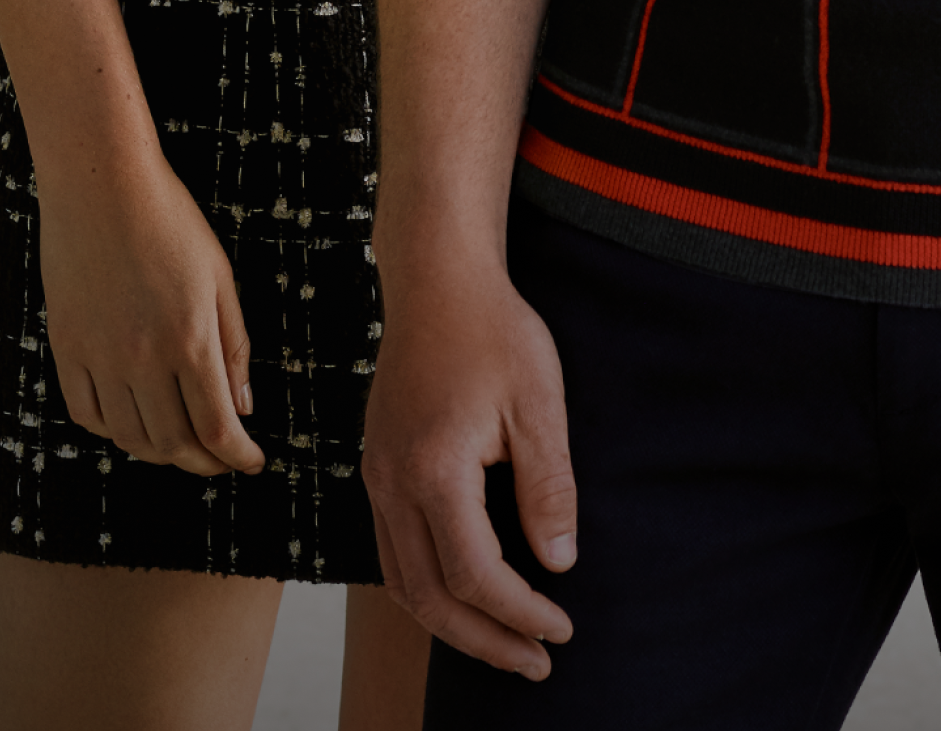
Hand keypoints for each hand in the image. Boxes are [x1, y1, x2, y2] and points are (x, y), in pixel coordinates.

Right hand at [38, 146, 264, 478]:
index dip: (237, 456)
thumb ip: (234, 347)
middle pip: (174, 443)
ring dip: (161, 453)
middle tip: (221, 461)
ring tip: (182, 445)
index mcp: (190, 340)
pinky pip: (87, 415)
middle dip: (205, 463)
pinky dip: (113, 431)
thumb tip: (242, 409)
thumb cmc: (170, 221)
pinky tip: (132, 422)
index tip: (251, 463)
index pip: (217, 429)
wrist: (101, 184)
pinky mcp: (65, 348)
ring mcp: (99, 357)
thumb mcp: (220, 277)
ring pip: (130, 438)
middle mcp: (143, 359)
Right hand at [362, 258, 576, 679]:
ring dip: (452, 624)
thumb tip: (559, 564)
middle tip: (537, 661)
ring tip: (505, 642)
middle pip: (429, 597)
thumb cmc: (491, 330)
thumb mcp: (538, 403)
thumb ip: (548, 488)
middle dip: (485, 641)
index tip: (562, 626)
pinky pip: (392, 550)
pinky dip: (428, 587)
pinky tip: (466, 592)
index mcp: (433, 469)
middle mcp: (392, 482)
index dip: (520, 612)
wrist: (437, 279)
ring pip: (402, 582)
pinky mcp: (377, 465)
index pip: (474, 576)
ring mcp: (377, 475)